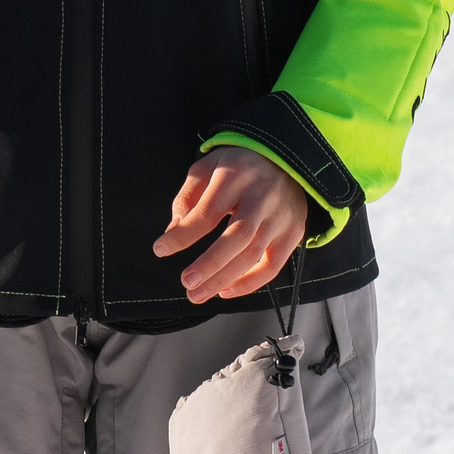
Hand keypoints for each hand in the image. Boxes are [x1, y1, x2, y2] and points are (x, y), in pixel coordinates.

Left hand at [154, 148, 311, 304]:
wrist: (286, 159)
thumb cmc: (238, 166)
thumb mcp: (207, 166)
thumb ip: (188, 196)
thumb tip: (175, 230)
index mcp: (235, 177)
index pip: (208, 212)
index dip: (184, 234)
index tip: (161, 249)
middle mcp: (261, 197)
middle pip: (236, 237)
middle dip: (209, 264)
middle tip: (186, 282)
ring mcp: (280, 217)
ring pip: (253, 255)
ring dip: (224, 279)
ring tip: (197, 294)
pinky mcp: (293, 233)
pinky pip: (272, 266)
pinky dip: (249, 283)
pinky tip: (225, 290)